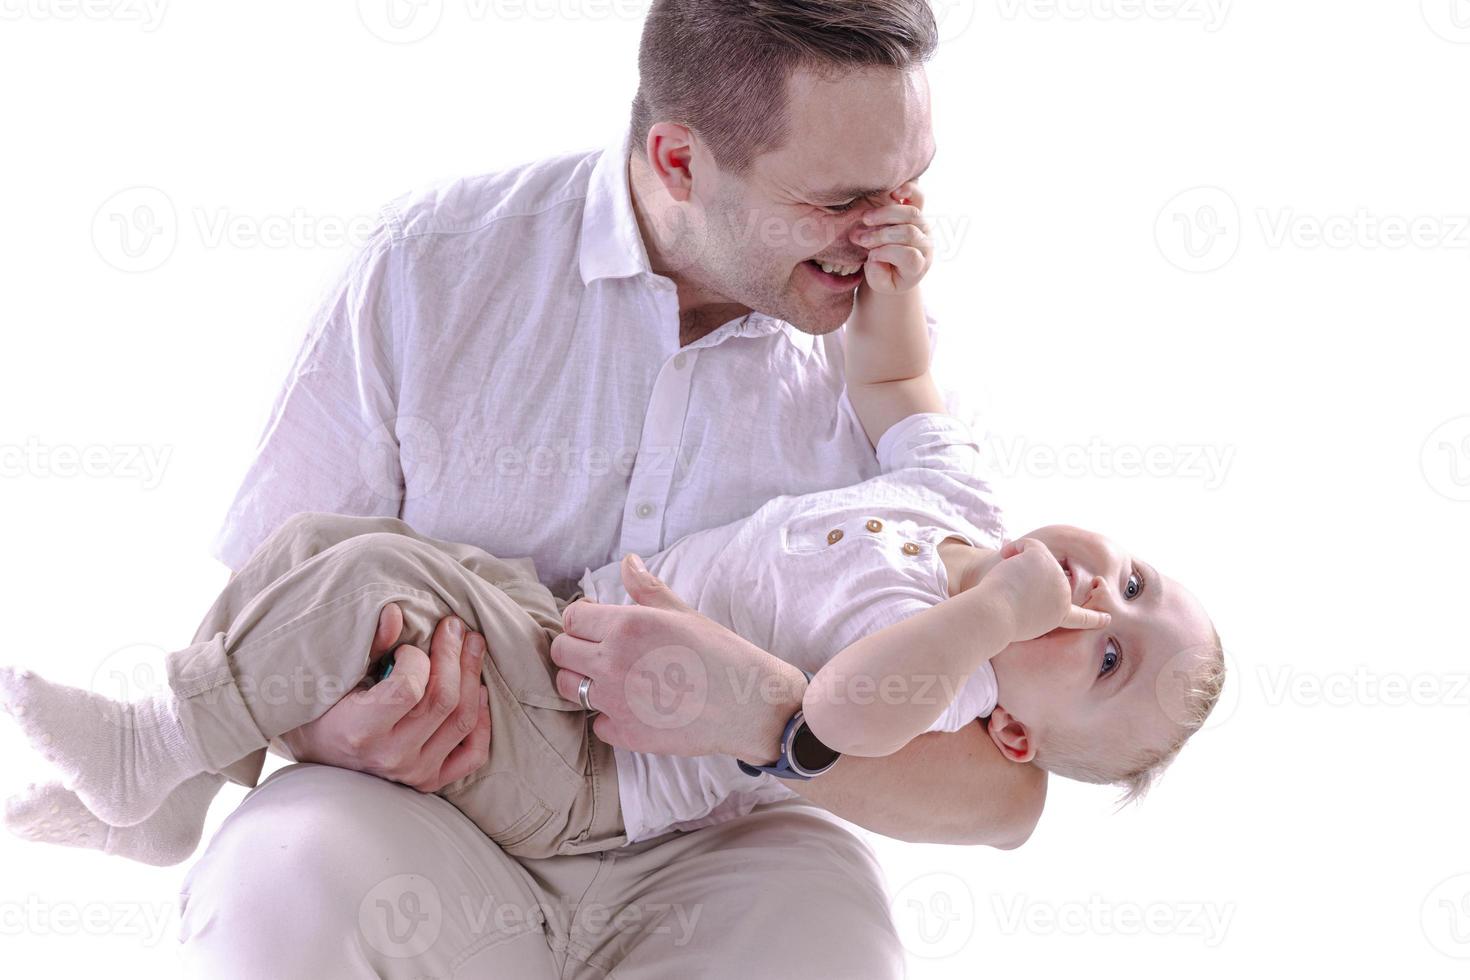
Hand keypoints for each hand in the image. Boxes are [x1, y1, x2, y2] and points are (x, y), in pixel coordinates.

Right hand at [278, 606, 491, 792]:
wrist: (316, 753)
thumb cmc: (321, 708)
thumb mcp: (333, 675)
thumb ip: (368, 645)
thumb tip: (396, 613)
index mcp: (360, 731)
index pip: (409, 690)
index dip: (416, 659)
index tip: (407, 648)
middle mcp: (391, 757)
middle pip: (444, 701)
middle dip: (454, 655)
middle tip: (455, 626)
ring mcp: (414, 773)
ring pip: (463, 721)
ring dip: (473, 676)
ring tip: (472, 646)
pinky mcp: (429, 781)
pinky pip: (473, 754)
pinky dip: (483, 721)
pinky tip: (480, 691)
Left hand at [550, 555, 806, 765]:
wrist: (749, 705)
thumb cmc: (721, 654)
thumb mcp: (682, 613)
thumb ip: (646, 589)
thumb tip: (628, 561)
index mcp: (626, 626)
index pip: (572, 617)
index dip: (583, 619)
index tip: (598, 625)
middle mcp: (612, 662)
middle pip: (561, 652)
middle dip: (575, 648)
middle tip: (600, 651)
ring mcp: (615, 701)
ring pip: (568, 687)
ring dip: (582, 680)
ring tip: (611, 678)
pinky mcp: (625, 734)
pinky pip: (595, 722)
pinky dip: (608, 716)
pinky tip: (633, 707)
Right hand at [852, 181, 934, 294]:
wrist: (896, 268)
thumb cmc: (888, 277)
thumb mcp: (881, 285)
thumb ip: (878, 276)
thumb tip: (875, 257)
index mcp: (919, 264)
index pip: (909, 255)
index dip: (887, 253)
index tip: (870, 257)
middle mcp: (925, 244)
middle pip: (909, 233)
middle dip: (881, 235)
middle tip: (860, 239)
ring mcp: (923, 226)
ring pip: (911, 213)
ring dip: (885, 214)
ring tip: (866, 219)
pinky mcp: (917, 211)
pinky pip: (918, 196)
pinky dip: (908, 190)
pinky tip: (893, 193)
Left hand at [982, 538, 1111, 641]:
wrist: (994, 617)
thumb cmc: (997, 625)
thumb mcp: (1022, 624)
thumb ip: (1032, 610)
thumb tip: (1025, 596)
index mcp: (1059, 616)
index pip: (1080, 618)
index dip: (1094, 618)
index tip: (1107, 618)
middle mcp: (1063, 596)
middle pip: (1042, 576)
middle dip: (1023, 578)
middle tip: (1007, 592)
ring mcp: (1056, 576)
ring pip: (1034, 559)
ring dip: (1014, 566)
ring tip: (1005, 584)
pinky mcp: (1044, 559)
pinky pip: (1028, 544)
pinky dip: (1013, 548)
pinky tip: (1005, 558)